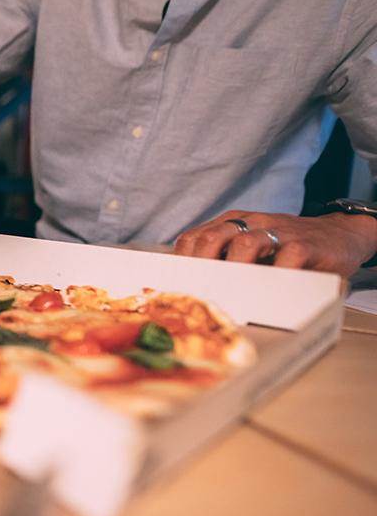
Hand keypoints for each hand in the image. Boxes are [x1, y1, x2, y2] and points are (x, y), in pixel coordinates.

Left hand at [173, 210, 376, 275]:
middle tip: (198, 291)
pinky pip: (287, 255)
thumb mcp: (251, 249)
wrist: (339, 236)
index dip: (182, 262)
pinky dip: (275, 273)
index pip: (194, 238)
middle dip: (200, 265)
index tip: (176, 285)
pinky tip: (268, 289)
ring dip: (232, 268)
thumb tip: (191, 290)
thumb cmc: (285, 250)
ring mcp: (278, 232)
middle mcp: (251, 223)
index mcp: (232, 224)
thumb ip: (225, 260)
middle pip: (212, 237)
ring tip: (228, 291)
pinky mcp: (305, 245)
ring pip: (245, 242)